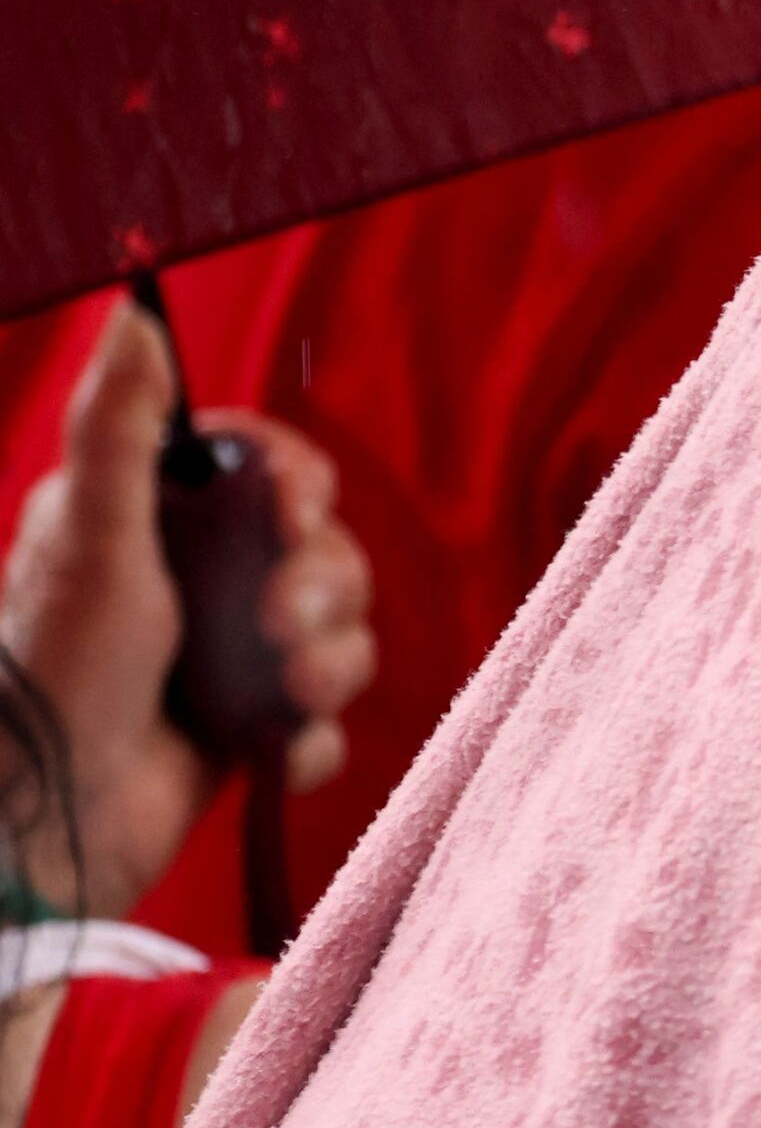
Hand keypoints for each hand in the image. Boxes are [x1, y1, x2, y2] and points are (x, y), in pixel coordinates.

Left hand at [0, 294, 377, 916]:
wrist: (51, 816)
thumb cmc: (55, 668)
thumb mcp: (90, 535)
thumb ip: (121, 427)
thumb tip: (136, 312)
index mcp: (158, 518)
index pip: (269, 468)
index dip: (302, 486)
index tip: (296, 515)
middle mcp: (200, 579)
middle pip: (326, 552)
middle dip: (322, 593)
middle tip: (278, 630)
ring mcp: (229, 656)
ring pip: (342, 636)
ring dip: (328, 668)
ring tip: (279, 698)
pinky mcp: (248, 729)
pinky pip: (326, 722)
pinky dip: (308, 740)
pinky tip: (269, 754)